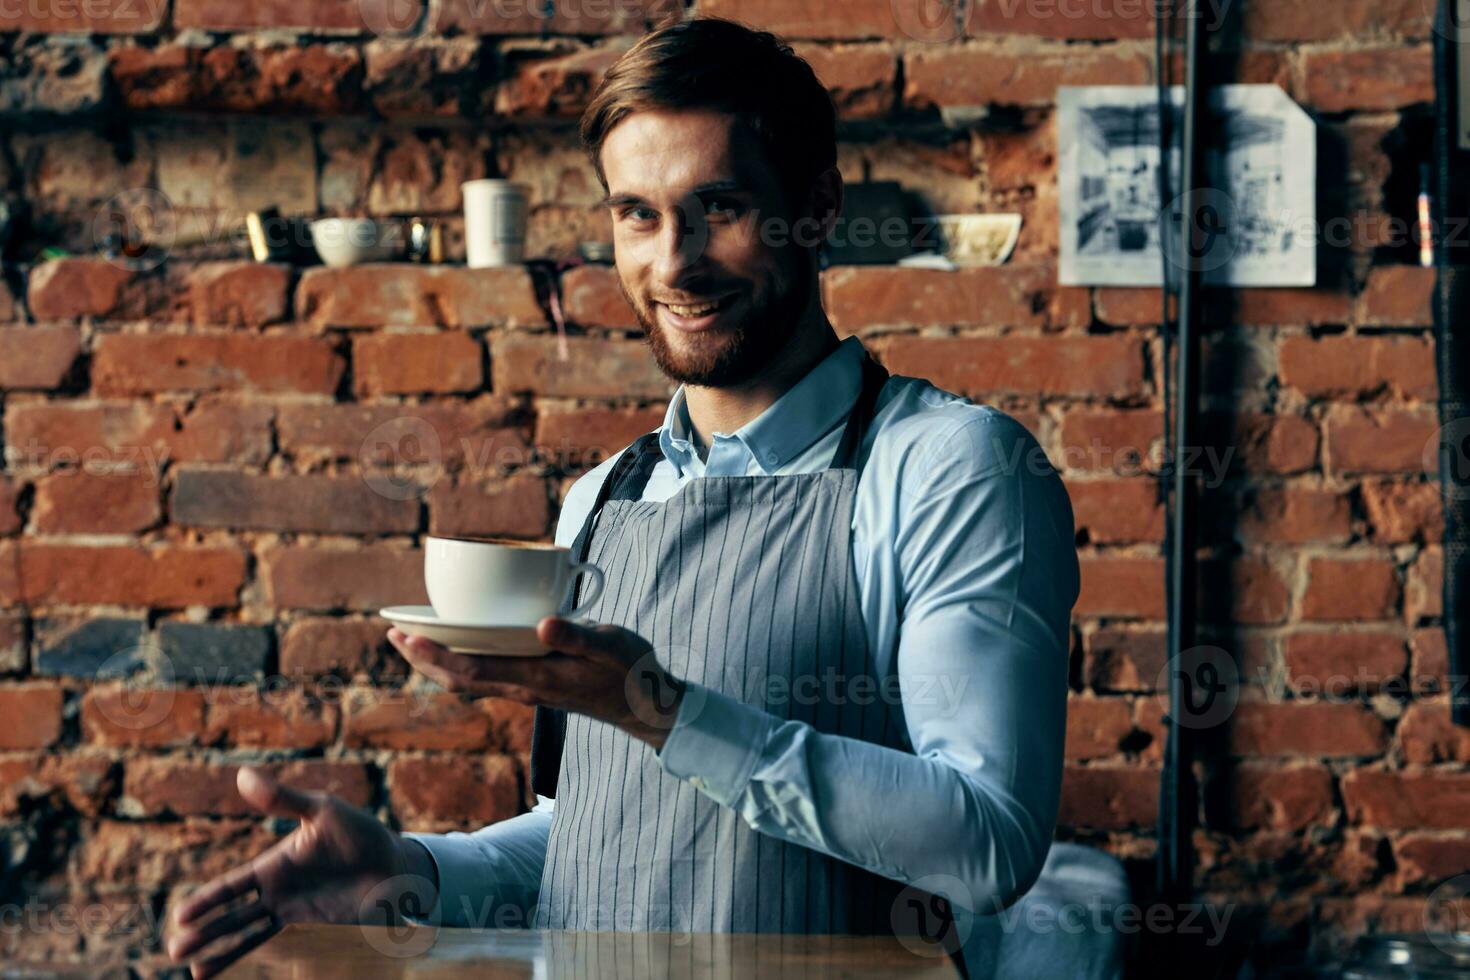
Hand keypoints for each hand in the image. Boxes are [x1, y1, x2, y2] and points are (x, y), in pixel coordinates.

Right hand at [166, 767, 430, 978]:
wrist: (395, 864)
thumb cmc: (361, 833)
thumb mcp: (322, 811)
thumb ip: (282, 798)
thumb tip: (242, 773)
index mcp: (275, 862)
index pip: (233, 885)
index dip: (208, 900)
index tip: (181, 915)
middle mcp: (276, 887)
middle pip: (232, 913)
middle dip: (204, 932)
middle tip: (174, 950)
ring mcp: (291, 908)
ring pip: (245, 931)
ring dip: (218, 948)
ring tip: (190, 969)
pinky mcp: (308, 923)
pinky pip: (270, 941)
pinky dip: (245, 953)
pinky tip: (221, 967)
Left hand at [387, 617, 687, 749]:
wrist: (644, 706)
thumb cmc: (630, 672)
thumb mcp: (611, 646)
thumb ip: (578, 636)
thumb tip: (542, 623)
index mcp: (537, 678)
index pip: (474, 670)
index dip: (436, 655)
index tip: (408, 637)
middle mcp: (524, 688)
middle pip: (459, 680)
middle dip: (423, 659)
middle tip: (392, 633)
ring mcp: (527, 689)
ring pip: (469, 681)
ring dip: (436, 663)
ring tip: (412, 640)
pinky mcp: (534, 684)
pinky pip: (485, 676)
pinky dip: (460, 662)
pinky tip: (458, 646)